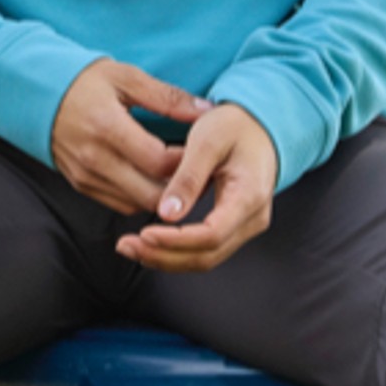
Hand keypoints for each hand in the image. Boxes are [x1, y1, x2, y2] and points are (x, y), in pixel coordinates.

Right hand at [51, 60, 211, 214]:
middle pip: (150, 193)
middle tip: (195, 170)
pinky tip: (151, 178)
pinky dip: (139, 197)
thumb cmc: (84, 82)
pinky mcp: (80, 185)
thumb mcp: (126, 77)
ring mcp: (85, 176)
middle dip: (178, 187)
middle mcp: (94, 158)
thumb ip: (167, 97)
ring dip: (160, 195)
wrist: (36, 93)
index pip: (159, 162)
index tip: (201, 152)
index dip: (187, 162)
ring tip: (176, 175)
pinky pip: (119, 204)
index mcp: (108, 127)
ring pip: (136, 204)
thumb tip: (206, 111)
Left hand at [115, 103, 276, 273]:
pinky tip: (151, 245)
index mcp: (249, 195)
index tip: (145, 235)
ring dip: (166, 258)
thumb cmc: (236, 126)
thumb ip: (188, 177)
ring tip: (132, 247)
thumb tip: (167, 213)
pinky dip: (176, 252)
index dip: (176, 241)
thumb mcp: (207, 140)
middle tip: (128, 246)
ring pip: (205, 259)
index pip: (212, 234)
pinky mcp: (232, 227)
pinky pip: (204, 250)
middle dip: (164, 256)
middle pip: (207, 255)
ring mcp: (244, 226)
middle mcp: (252, 217)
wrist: (257, 126)